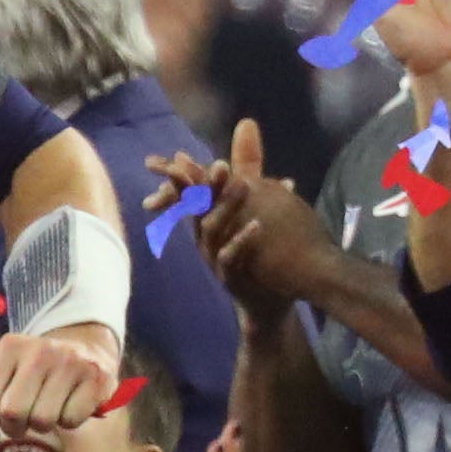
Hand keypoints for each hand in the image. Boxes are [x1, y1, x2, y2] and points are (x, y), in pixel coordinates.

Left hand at [0, 320, 115, 451]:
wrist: (85, 350)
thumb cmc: (32, 373)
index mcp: (8, 348)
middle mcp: (39, 349)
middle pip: (13, 414)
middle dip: (15, 430)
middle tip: (23, 426)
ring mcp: (70, 361)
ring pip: (44, 419)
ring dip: (44, 427)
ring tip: (47, 415)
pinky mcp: (96, 376)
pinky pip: (73, 419)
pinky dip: (71, 422)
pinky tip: (71, 409)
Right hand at [175, 119, 340, 327]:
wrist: (268, 302)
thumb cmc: (259, 257)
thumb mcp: (254, 215)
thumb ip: (256, 181)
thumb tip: (265, 149)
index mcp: (209, 223)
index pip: (192, 194)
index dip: (186, 175)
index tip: (183, 154)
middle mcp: (207, 239)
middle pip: (199, 208)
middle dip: (207, 185)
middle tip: (221, 165)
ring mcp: (216, 259)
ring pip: (213, 230)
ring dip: (226, 207)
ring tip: (243, 186)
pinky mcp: (230, 278)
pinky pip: (231, 257)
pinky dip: (242, 241)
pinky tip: (257, 226)